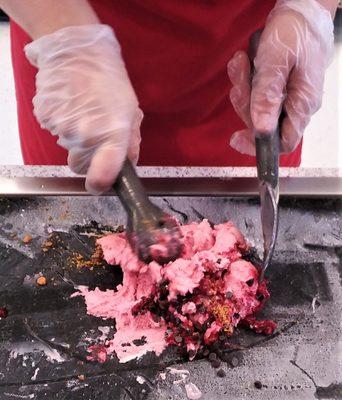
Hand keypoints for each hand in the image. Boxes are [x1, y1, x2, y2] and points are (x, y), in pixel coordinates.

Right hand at [25, 24, 142, 193]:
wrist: (78, 50)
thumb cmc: (109, 80)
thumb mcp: (130, 111)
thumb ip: (130, 142)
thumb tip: (128, 164)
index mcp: (112, 134)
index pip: (103, 174)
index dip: (99, 183)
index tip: (98, 184)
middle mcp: (86, 135)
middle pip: (79, 163)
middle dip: (86, 154)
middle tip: (94, 128)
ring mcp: (62, 125)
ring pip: (66, 145)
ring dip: (73, 134)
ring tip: (82, 108)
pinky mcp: (45, 115)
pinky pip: (53, 129)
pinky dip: (60, 121)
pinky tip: (69, 103)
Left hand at [227, 0, 333, 155]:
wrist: (301, 11)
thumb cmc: (294, 33)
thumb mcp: (277, 62)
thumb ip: (268, 96)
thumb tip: (262, 130)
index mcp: (302, 104)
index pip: (284, 142)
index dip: (259, 145)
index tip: (236, 138)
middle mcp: (294, 105)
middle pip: (262, 124)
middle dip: (245, 104)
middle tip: (239, 82)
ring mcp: (284, 97)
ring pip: (254, 108)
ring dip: (242, 88)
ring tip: (241, 63)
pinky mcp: (274, 87)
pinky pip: (254, 93)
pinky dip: (244, 79)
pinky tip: (243, 62)